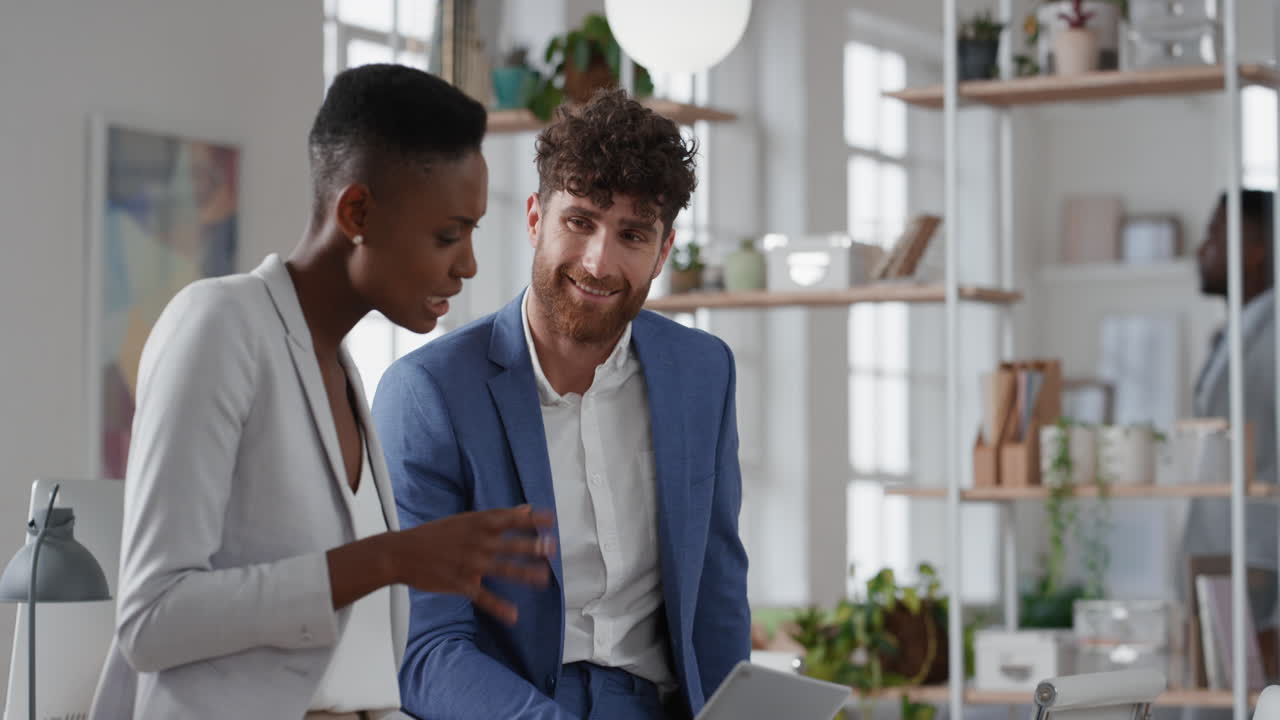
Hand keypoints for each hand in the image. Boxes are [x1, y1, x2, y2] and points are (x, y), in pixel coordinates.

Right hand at [392, 505, 555, 623]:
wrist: (402, 552)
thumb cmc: (436, 534)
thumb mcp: (467, 519)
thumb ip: (497, 517)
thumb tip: (526, 509)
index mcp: (478, 524)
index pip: (509, 518)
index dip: (531, 519)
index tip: (551, 519)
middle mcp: (476, 542)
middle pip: (509, 544)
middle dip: (531, 546)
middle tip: (551, 548)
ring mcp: (469, 564)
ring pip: (502, 569)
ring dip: (523, 574)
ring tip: (543, 579)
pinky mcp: (461, 584)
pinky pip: (483, 597)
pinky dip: (498, 607)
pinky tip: (513, 616)